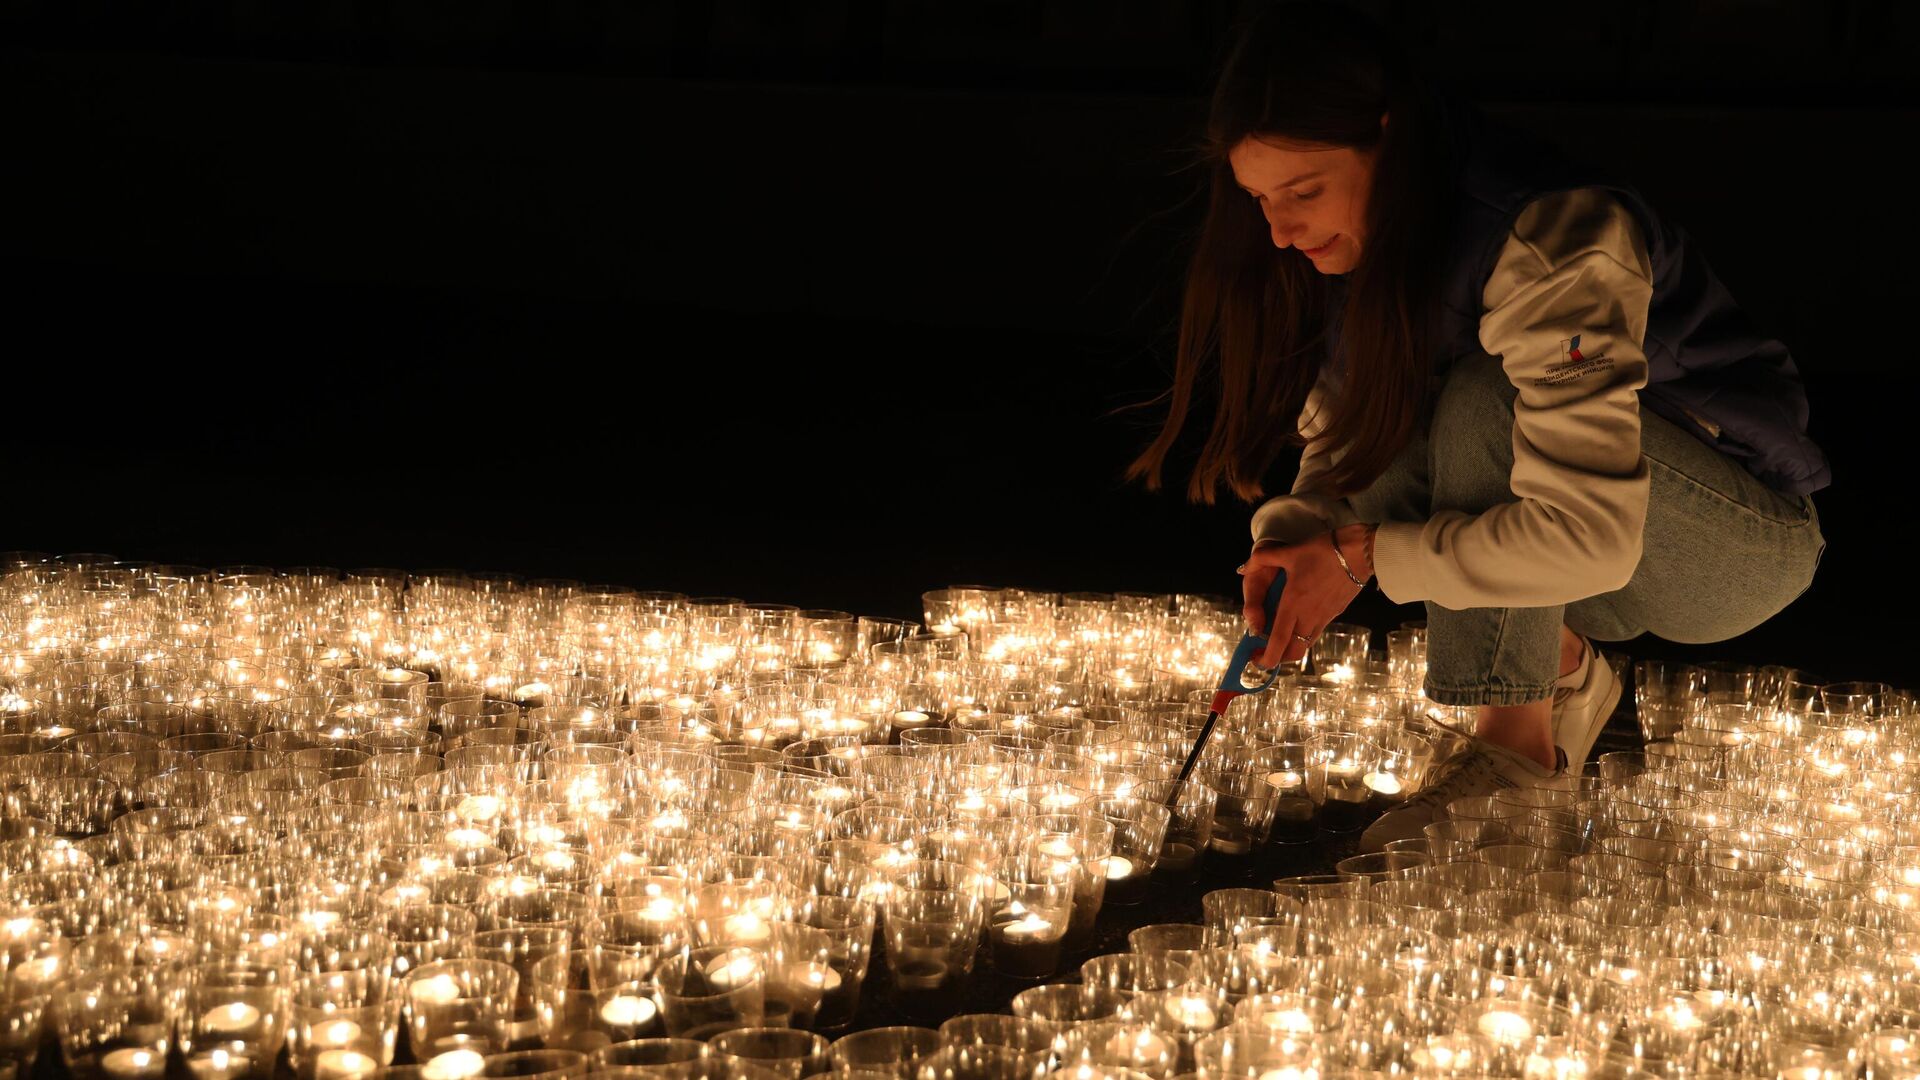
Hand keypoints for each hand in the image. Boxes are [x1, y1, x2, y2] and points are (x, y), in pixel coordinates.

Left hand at [1238, 525, 1373, 666]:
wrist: (1360, 552)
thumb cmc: (1324, 551)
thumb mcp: (1290, 552)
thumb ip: (1264, 558)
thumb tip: (1245, 565)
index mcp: (1294, 604)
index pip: (1278, 640)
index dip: (1267, 657)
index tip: (1256, 661)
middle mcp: (1309, 616)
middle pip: (1293, 651)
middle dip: (1278, 659)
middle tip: (1265, 653)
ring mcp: (1325, 616)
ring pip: (1306, 644)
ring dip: (1291, 648)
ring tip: (1279, 640)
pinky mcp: (1336, 612)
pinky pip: (1316, 632)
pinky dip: (1304, 635)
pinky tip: (1298, 622)